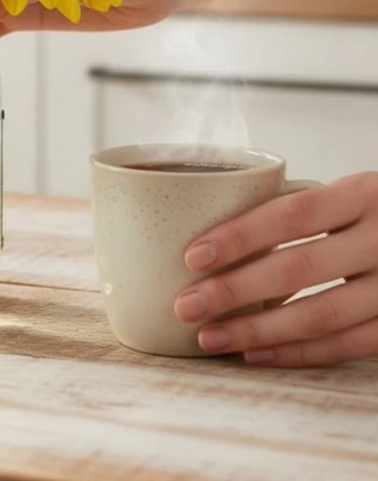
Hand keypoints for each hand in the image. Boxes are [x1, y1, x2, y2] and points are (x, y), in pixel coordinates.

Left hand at [173, 172, 377, 366]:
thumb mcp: (352, 192)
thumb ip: (302, 206)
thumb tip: (211, 227)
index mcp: (364, 193)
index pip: (292, 214)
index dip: (240, 236)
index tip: (192, 255)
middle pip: (299, 268)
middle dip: (234, 291)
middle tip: (185, 305)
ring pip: (322, 315)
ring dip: (258, 330)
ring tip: (209, 337)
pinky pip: (350, 345)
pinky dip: (299, 352)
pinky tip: (256, 353)